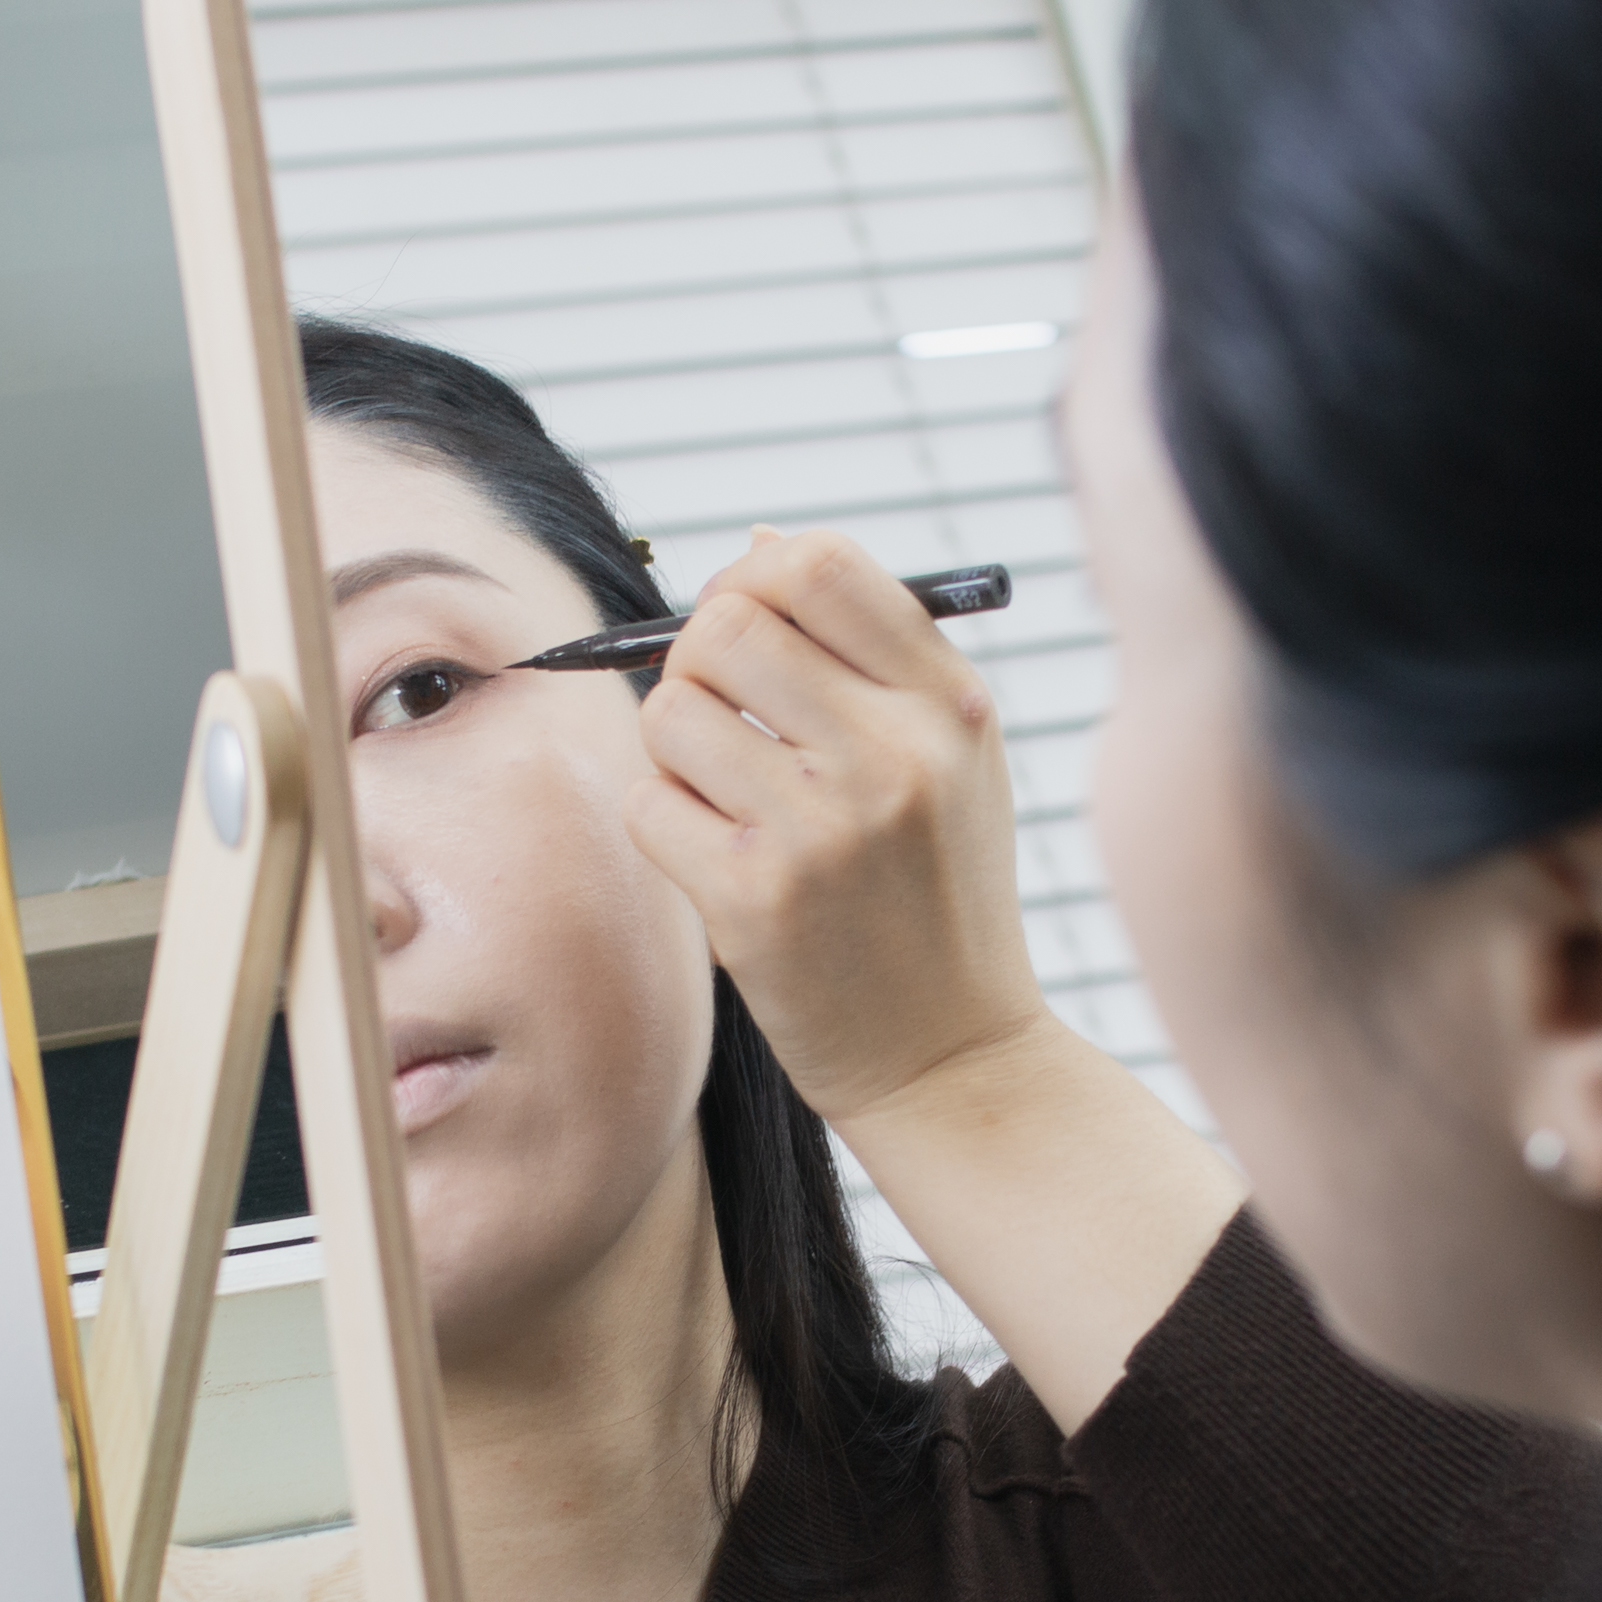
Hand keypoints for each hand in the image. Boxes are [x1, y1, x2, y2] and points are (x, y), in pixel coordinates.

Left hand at [624, 528, 1051, 1127]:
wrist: (953, 1057)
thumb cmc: (940, 895)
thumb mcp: (952, 758)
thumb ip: (870, 650)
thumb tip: (755, 544)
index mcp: (948, 704)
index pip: (817, 563)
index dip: (752, 575)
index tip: (744, 620)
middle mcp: (891, 756)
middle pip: (725, 625)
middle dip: (696, 660)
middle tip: (718, 713)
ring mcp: (820, 829)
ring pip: (671, 712)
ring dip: (676, 750)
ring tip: (728, 799)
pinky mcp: (753, 901)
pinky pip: (649, 803)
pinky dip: (665, 823)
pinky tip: (720, 859)